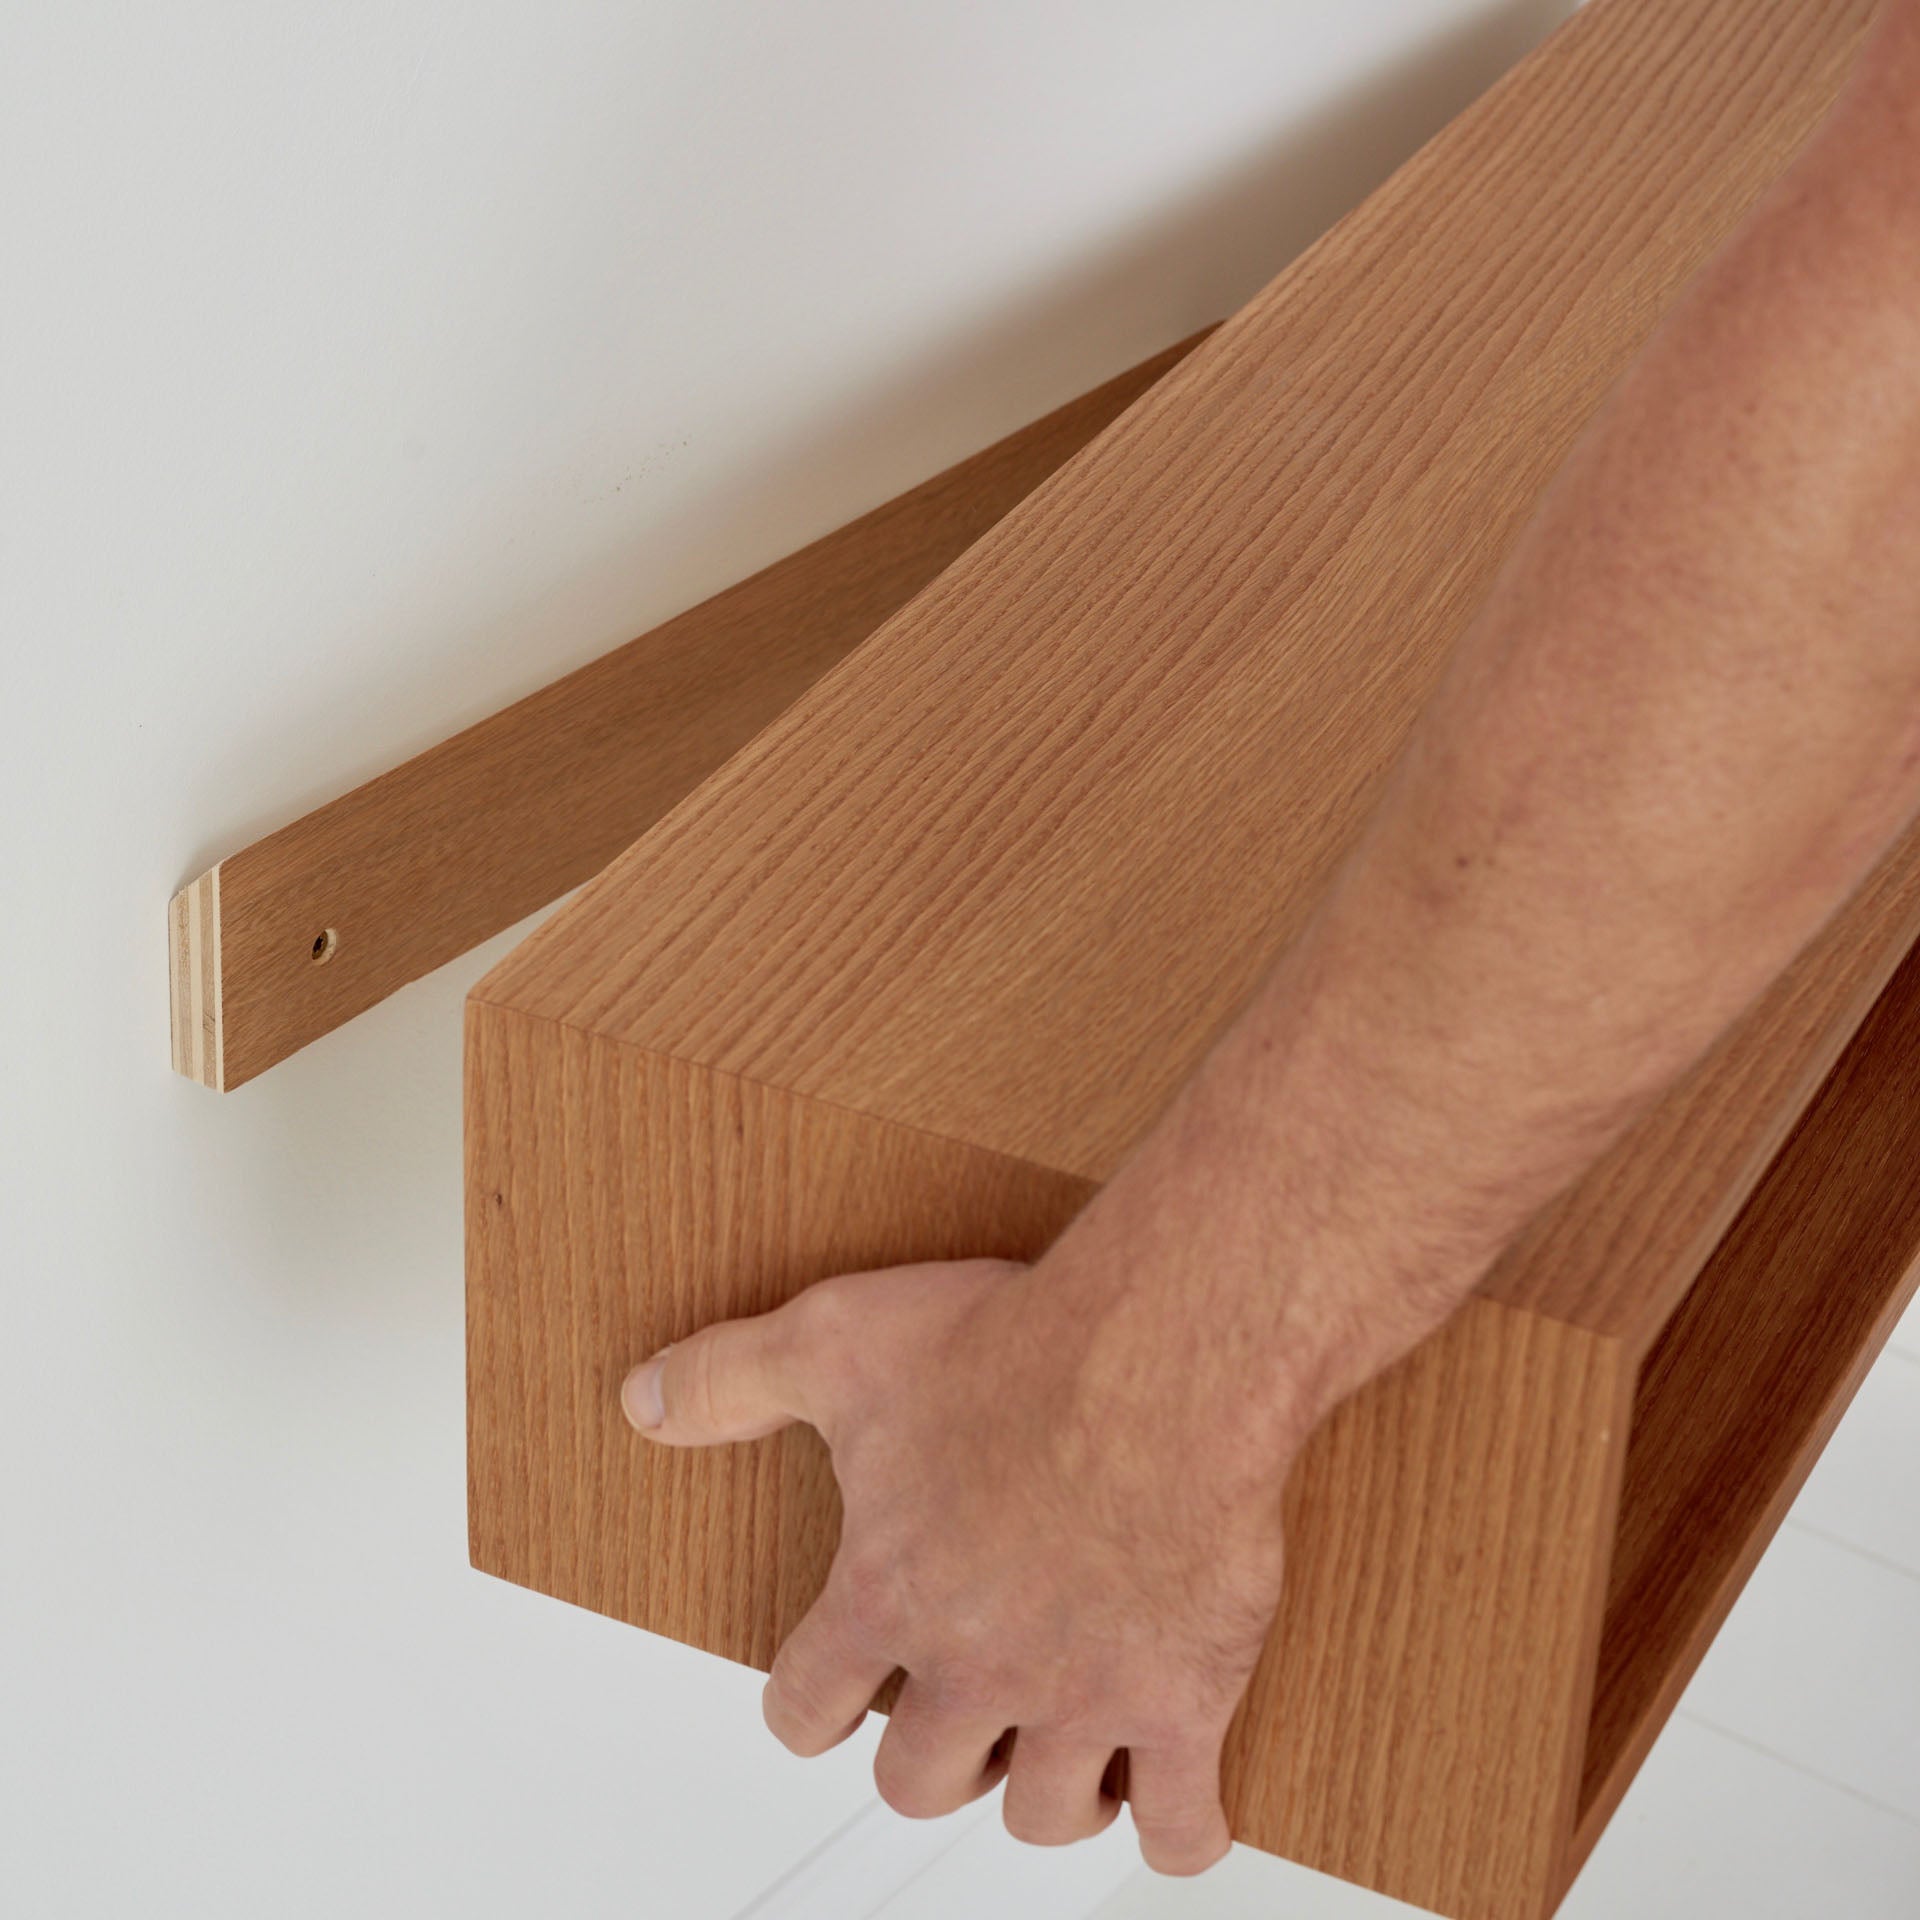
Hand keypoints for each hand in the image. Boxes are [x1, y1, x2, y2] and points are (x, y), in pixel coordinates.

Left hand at [620, 1231, 1312, 1875]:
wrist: (1155, 1359)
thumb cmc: (1013, 1352)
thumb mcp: (836, 1341)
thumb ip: (728, 1377)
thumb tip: (645, 1403)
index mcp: (887, 1594)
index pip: (808, 1706)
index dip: (810, 1708)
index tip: (827, 1703)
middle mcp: (975, 1665)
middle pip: (921, 1783)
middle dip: (931, 1760)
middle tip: (953, 1720)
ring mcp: (1081, 1694)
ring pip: (1044, 1813)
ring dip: (1044, 1794)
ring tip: (1054, 1755)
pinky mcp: (1183, 1698)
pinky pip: (1180, 1823)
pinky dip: (1175, 1829)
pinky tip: (1167, 1799)